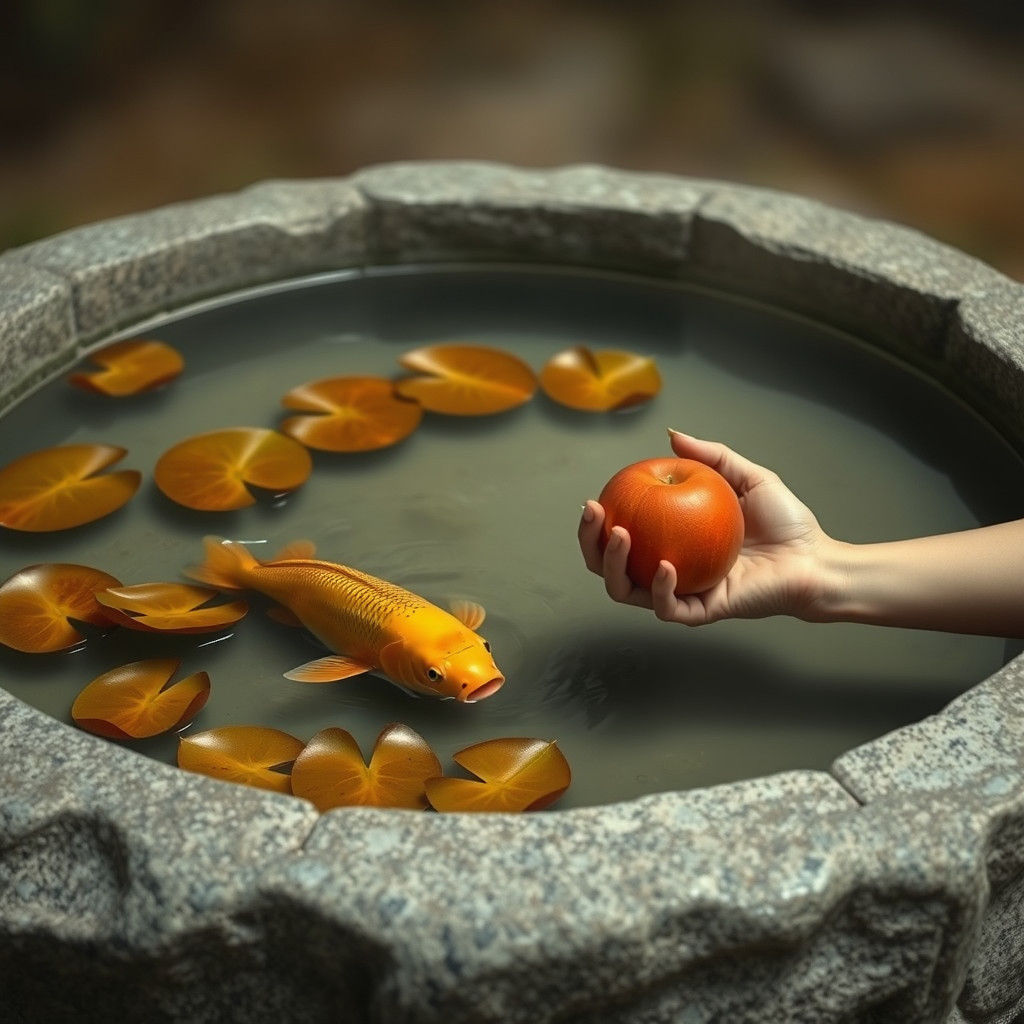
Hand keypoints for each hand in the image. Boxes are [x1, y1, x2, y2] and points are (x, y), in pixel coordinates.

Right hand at [578, 430, 836, 624]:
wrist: (815, 559)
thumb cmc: (786, 522)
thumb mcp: (747, 477)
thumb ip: (712, 457)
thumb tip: (672, 435)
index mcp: (669, 543)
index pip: (620, 539)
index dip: (597, 526)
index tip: (594, 499)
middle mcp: (667, 572)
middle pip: (610, 568)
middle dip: (590, 544)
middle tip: (593, 514)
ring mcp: (682, 594)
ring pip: (628, 592)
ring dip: (615, 566)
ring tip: (621, 536)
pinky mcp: (703, 612)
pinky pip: (670, 607)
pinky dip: (662, 589)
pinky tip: (666, 564)